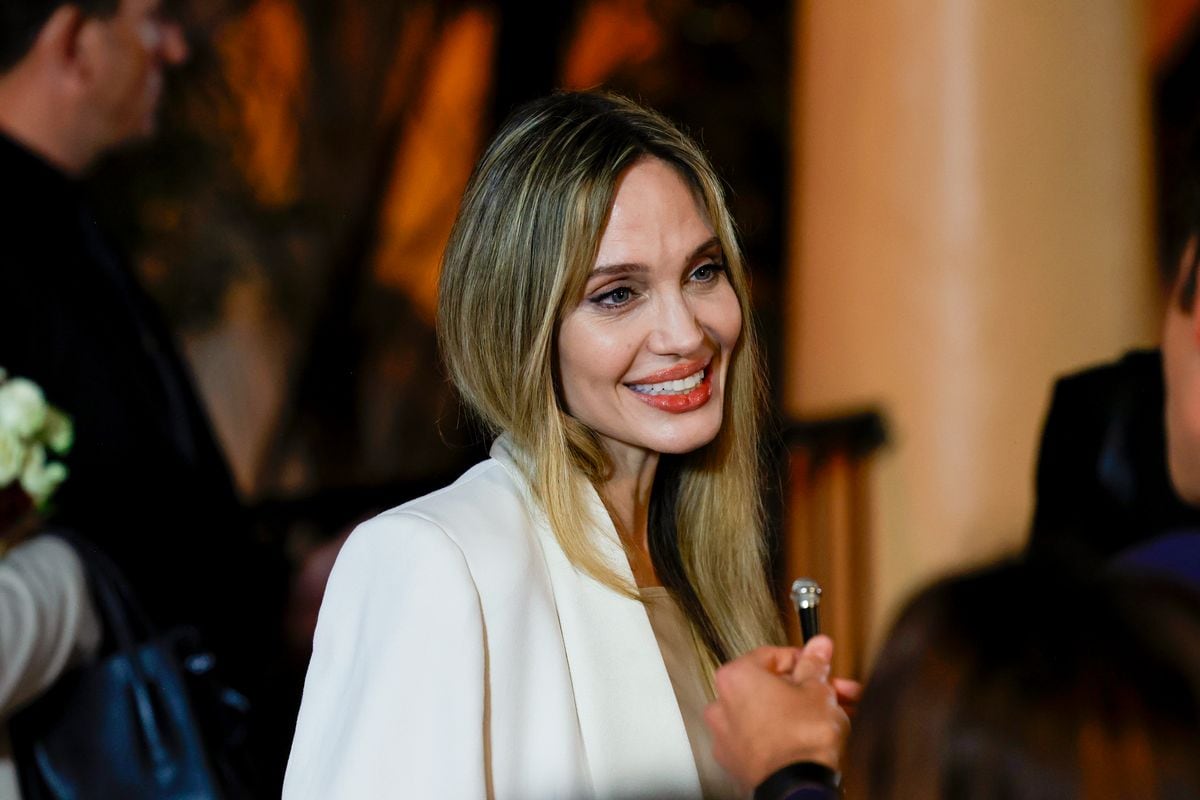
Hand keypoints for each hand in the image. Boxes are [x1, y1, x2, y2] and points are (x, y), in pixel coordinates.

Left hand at [703, 636, 850, 791]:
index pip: (772, 655)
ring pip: (769, 713)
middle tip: (831, 690)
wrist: (798, 787)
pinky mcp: (736, 761)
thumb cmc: (800, 738)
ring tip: (834, 715)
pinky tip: (811, 736)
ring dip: (800, 710)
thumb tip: (818, 648)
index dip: (802, 660)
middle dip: (807, 688)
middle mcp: (722, 704)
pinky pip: (762, 737)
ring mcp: (726, 735)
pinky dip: (784, 733)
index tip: (818, 664)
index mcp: (736, 676)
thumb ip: (815, 664)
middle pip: (770, 686)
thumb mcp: (817, 690)